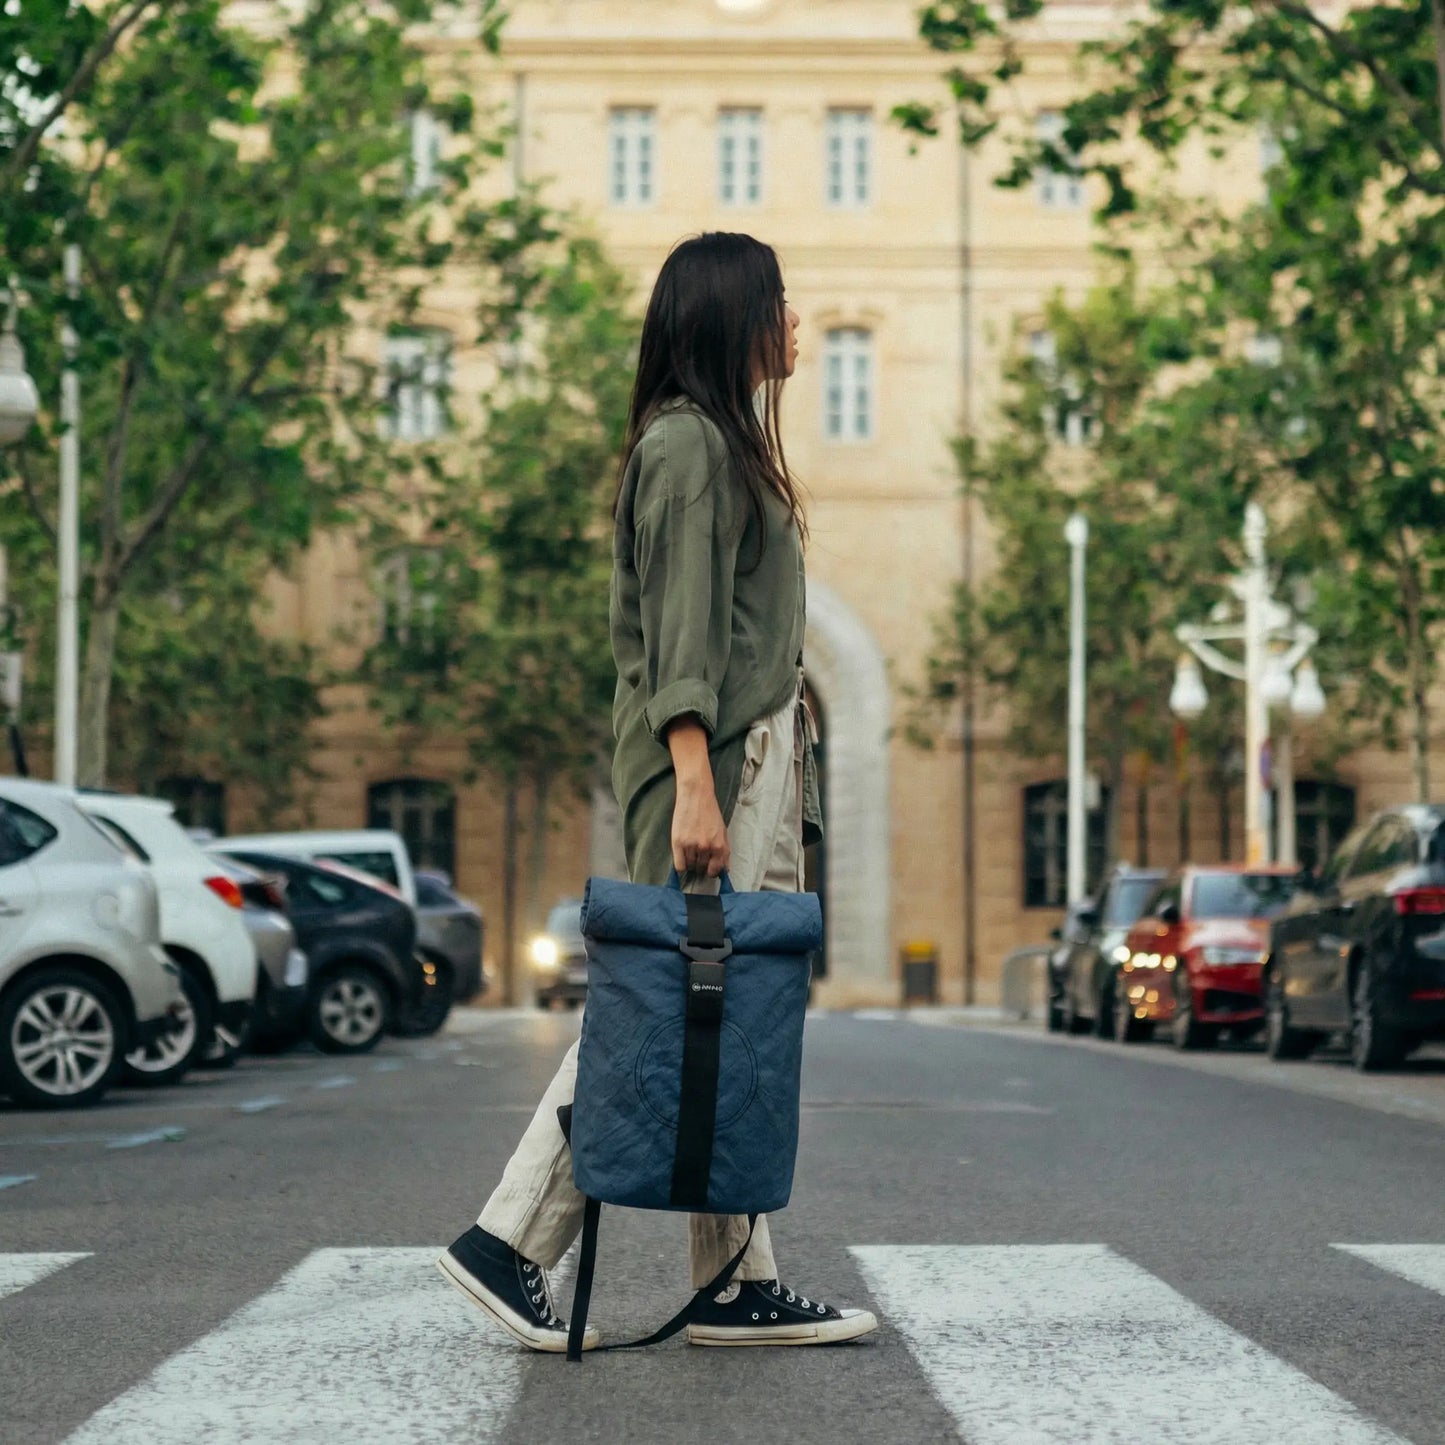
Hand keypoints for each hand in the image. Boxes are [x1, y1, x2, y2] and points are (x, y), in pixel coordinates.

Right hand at [665, 719, 730, 878]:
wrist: (696, 795)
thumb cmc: (710, 812)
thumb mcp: (723, 831)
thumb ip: (725, 851)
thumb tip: (725, 869)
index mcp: (719, 846)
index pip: (715, 870)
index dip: (711, 871)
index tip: (708, 869)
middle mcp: (706, 848)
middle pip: (701, 868)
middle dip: (701, 866)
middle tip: (698, 856)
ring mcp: (691, 845)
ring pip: (690, 866)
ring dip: (690, 863)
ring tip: (690, 851)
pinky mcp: (678, 842)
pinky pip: (679, 865)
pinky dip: (680, 865)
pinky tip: (682, 857)